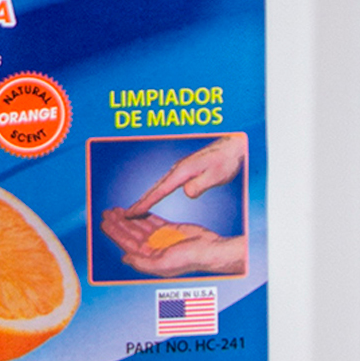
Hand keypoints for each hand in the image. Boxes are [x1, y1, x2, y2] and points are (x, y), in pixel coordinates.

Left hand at [97, 214, 245, 277]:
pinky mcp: (168, 229)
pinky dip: (142, 215)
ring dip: (128, 218)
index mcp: (150, 258)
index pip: (127, 244)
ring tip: (116, 210)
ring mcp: (160, 239)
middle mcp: (153, 249)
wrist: (210, 249)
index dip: (115, 233)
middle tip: (106, 212)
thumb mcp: (164, 264)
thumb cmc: (190, 259)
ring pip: (139, 226)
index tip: (104, 223)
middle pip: (131, 234)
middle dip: (118, 223)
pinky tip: (133, 210)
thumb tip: (124, 258)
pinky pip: (151, 220)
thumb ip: (143, 262)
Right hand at [122, 132, 246, 216]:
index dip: (144, 203)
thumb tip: (186, 193)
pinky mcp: (185, 170)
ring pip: (159, 186)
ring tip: (136, 209)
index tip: (131, 213)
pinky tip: (156, 195)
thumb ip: (200, 184)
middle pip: (154, 188)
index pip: (159, 191)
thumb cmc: (227, 160)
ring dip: (146, 197)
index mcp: (182, 171)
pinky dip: (156, 192)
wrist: (233, 146)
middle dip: (140, 202)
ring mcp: (180, 169)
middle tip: (126, 214)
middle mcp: (177, 169)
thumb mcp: (216, 175)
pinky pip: (166, 184)